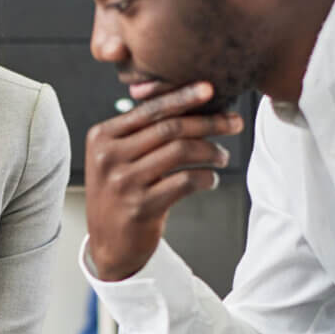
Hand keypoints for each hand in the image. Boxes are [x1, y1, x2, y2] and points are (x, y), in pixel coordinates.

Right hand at [85, 82, 244, 280]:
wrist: (109, 244)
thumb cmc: (120, 194)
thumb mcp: (116, 159)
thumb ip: (140, 133)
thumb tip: (190, 104)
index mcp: (101, 137)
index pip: (149, 110)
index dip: (183, 97)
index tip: (210, 89)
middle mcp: (109, 157)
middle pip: (169, 129)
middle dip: (207, 122)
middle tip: (233, 122)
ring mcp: (123, 183)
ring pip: (180, 152)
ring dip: (210, 150)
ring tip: (222, 156)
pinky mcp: (141, 207)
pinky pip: (185, 181)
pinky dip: (206, 177)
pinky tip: (211, 179)